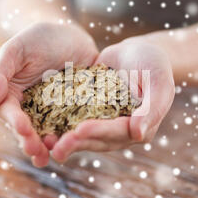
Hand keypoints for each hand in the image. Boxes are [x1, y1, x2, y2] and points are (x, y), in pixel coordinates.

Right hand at [0, 22, 97, 166]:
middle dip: (31, 142)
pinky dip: (73, 136)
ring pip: (49, 133)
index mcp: (12, 96)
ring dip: (50, 146)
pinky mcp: (74, 112)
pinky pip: (72, 126)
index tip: (23, 128)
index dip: (15, 122)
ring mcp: (54, 113)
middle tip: (36, 152)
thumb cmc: (37, 39)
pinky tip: (77, 142)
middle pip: (28, 130)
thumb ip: (0, 74)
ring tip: (54, 155)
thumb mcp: (16, 50)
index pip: (10, 113)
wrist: (70, 35)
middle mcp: (31, 110)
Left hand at [51, 36, 174, 161]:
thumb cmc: (154, 65)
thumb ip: (153, 108)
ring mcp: (102, 123)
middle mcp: (119, 131)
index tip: (80, 130)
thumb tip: (139, 135)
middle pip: (96, 139)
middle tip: (55, 145)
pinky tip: (40, 125)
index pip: (118, 133)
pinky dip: (58, 124)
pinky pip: (72, 120)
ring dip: (64, 139)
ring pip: (82, 135)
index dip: (99, 132)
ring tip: (44, 142)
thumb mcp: (158, 82)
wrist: (137, 52)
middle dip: (76, 142)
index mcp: (138, 127)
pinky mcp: (87, 113)